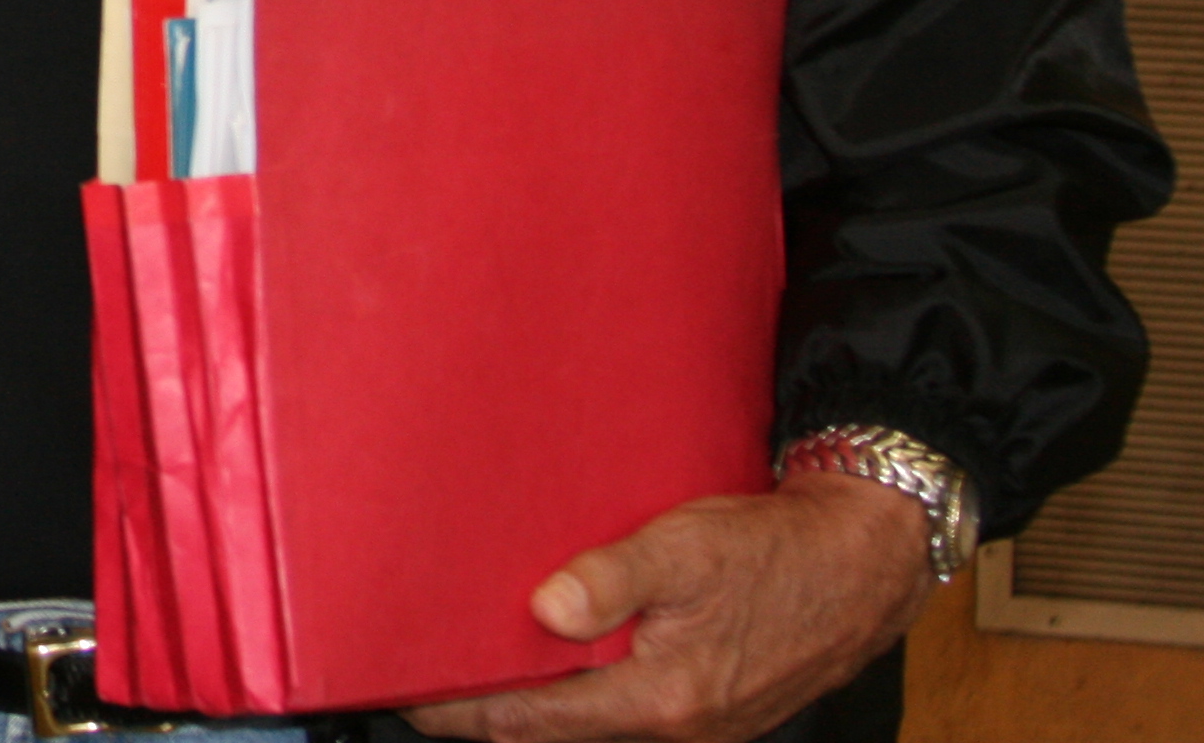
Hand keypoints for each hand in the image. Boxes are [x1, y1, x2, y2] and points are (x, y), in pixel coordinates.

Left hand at [400, 471, 928, 742]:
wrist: (865, 560)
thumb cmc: (776, 549)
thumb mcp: (689, 546)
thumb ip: (613, 580)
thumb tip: (543, 610)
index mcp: (662, 700)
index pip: (531, 720)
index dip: (461, 709)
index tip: (407, 691)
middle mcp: (677, 728)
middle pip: (554, 729)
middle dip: (488, 709)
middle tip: (425, 672)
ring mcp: (698, 726)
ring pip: (591, 721)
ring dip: (536, 698)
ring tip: (477, 661)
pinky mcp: (713, 709)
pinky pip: (627, 708)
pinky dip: (583, 690)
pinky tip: (559, 655)